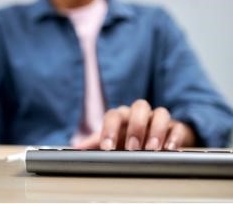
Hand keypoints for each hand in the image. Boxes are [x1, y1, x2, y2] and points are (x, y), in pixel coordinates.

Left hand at [75, 99, 195, 149]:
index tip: (107, 148)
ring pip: (160, 113)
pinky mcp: (177, 127)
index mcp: (123, 116)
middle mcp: (140, 114)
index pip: (113, 115)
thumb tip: (76, 148)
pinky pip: (178, 126)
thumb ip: (95, 143)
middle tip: (132, 149)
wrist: (156, 140)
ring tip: (152, 149)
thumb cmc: (130, 139)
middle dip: (135, 127)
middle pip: (139, 107)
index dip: (109, 130)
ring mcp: (159, 119)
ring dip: (156, 130)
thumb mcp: (113, 140)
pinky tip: (169, 149)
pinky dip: (174, 137)